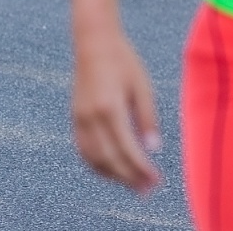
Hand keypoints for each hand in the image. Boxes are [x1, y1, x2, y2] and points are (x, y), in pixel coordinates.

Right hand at [72, 23, 163, 193]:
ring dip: (114, 176)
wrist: (93, 43)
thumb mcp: (143, 87)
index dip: (142, 169)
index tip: (157, 180)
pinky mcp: (75, 117)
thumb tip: (153, 149)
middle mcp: (91, 116)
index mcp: (110, 108)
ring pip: (94, 158)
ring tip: (134, 186)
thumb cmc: (123, 62)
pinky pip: (83, 149)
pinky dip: (97, 165)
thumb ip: (148, 119)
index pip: (127, 150)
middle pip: (110, 159)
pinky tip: (113, 171)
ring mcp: (80, 118)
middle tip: (148, 190)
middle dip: (130, 178)